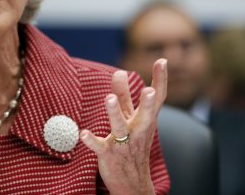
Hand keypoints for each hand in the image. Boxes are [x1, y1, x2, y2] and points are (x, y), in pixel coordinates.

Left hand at [80, 59, 167, 194]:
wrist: (133, 183)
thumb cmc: (131, 144)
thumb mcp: (131, 120)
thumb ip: (124, 96)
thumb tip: (119, 72)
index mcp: (144, 120)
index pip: (157, 99)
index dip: (160, 80)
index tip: (162, 61)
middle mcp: (137, 130)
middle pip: (145, 115)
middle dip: (147, 103)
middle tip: (148, 90)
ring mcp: (123, 143)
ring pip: (119, 127)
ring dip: (114, 113)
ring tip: (109, 98)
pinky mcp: (108, 154)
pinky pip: (99, 147)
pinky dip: (91, 140)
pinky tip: (83, 133)